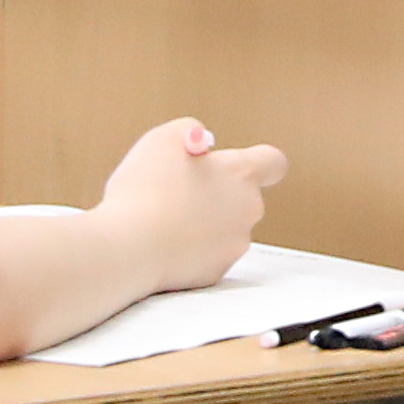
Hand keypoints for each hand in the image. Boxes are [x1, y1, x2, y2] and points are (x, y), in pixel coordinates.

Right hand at [100, 117, 286, 293]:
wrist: (130, 248)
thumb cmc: (146, 190)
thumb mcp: (164, 139)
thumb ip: (189, 130)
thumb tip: (202, 142)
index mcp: (241, 174)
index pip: (273, 162)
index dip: (258, 160)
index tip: (234, 163)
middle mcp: (248, 210)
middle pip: (243, 197)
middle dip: (218, 193)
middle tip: (179, 189)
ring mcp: (234, 245)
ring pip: (225, 228)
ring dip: (203, 222)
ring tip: (164, 217)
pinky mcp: (215, 273)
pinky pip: (207, 255)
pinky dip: (190, 249)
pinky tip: (162, 242)